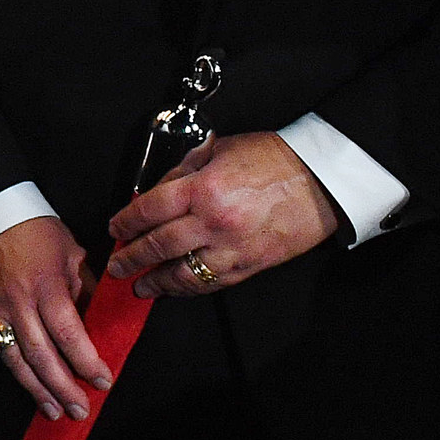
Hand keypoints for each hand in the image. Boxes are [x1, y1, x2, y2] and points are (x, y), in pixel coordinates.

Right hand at [0, 216, 107, 421]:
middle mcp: (20, 303)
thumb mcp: (73, 254)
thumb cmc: (37, 233)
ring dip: (39, 390)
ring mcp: (1, 312)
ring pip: (18, 361)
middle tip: (82, 408)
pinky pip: (4, 353)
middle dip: (63, 386)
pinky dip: (20, 375)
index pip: (68, 332)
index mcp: (46, 285)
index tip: (102, 379)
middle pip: (41, 355)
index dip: (85, 360)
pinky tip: (34, 390)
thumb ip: (88, 289)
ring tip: (58, 411)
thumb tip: (103, 322)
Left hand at [106, 132, 340, 298]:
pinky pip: (213, 283)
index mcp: (203, 190)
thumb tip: (157, 189)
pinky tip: (176, 289)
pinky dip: (190, 288)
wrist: (323, 179)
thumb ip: (184, 170)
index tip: (116, 230)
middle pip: (159, 246)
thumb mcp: (220, 150)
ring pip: (183, 274)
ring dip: (157, 282)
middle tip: (117, 266)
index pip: (149, 210)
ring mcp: (233, 248)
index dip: (126, 223)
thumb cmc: (276, 159)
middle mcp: (213, 223)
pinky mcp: (251, 265)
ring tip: (141, 287)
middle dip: (131, 258)